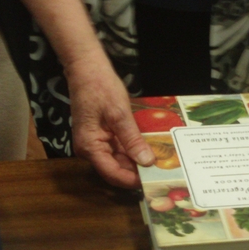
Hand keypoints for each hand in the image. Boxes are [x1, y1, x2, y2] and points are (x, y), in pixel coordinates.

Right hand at [64, 53, 153, 188]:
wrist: (87, 68)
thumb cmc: (100, 87)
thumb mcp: (119, 114)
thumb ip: (132, 140)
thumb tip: (147, 162)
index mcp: (89, 147)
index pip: (112, 173)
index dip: (132, 180)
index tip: (152, 180)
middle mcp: (90, 150)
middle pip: (116, 169)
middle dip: (137, 171)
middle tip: (161, 171)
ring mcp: (96, 143)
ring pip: (119, 160)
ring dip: (137, 161)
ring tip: (159, 161)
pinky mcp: (102, 136)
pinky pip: (119, 149)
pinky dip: (133, 149)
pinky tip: (148, 149)